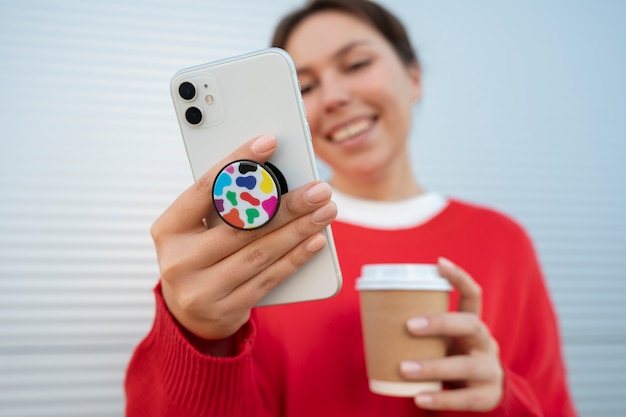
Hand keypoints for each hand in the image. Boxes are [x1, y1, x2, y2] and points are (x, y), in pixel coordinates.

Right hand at [151, 134, 336, 343]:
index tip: (269, 142)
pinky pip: (268, 279)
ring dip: (298, 230)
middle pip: (241, 225)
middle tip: (318, 189)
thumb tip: (274, 174)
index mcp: (169, 229)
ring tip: (325, 211)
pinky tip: (315, 241)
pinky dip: (295, 258)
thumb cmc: (199, 255)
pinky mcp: (225, 309)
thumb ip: (223, 204)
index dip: (239, 163)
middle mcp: (180, 260)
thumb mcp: (197, 227)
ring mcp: (201, 289)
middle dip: (286, 204)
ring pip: (259, 253)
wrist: (190, 315)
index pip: (206, 188)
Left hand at [400, 257, 503, 410]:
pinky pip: (465, 398)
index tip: (439, 263)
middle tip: (408, 325)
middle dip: (440, 323)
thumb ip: (422, 329)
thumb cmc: (453, 358)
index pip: (472, 295)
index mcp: (472, 324)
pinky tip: (419, 397)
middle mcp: (485, 342)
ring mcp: (489, 369)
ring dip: (432, 366)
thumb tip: (373, 313)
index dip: (458, 277)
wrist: (486, 394)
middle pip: (470, 325)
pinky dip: (440, 398)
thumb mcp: (445, 340)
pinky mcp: (487, 396)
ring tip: (404, 368)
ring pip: (465, 365)